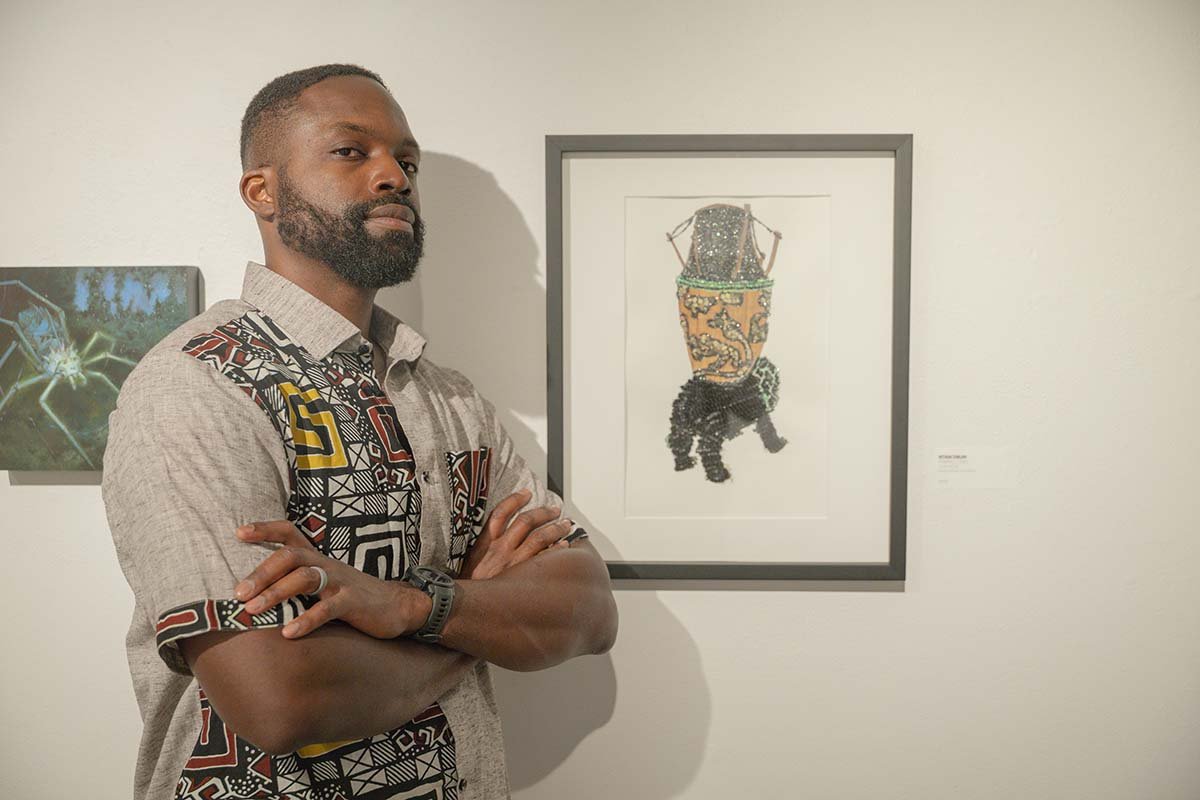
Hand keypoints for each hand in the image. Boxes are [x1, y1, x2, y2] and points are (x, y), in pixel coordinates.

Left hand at [233, 521, 413, 639]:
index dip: (265, 529)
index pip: (290, 533)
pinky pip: (327, 608)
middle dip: (261, 573)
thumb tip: (254, 596)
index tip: (239, 533)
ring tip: (253, 610)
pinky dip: (306, 620)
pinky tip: (288, 633)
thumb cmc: (352, 597)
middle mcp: (326, 564)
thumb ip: (295, 584)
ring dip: (276, 593)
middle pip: (290, 556)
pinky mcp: (353, 602)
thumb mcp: (324, 584)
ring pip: (304, 579)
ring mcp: (340, 582)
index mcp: (317, 557)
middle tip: (238, 593)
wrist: (397, 606)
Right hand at [460, 487, 573, 579]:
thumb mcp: (469, 565)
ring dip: (555, 528)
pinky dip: (556, 550)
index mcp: (484, 545)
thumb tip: (497, 538)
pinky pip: (545, 560)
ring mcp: (513, 564)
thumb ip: (482, 551)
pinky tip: (564, 547)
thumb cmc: (468, 590)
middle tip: (554, 510)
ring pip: (539, 537)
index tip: (526, 493)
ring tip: (565, 525)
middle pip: (526, 521)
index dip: (514, 500)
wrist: (463, 611)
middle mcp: (500, 550)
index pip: (500, 514)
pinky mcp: (524, 579)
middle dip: (543, 512)